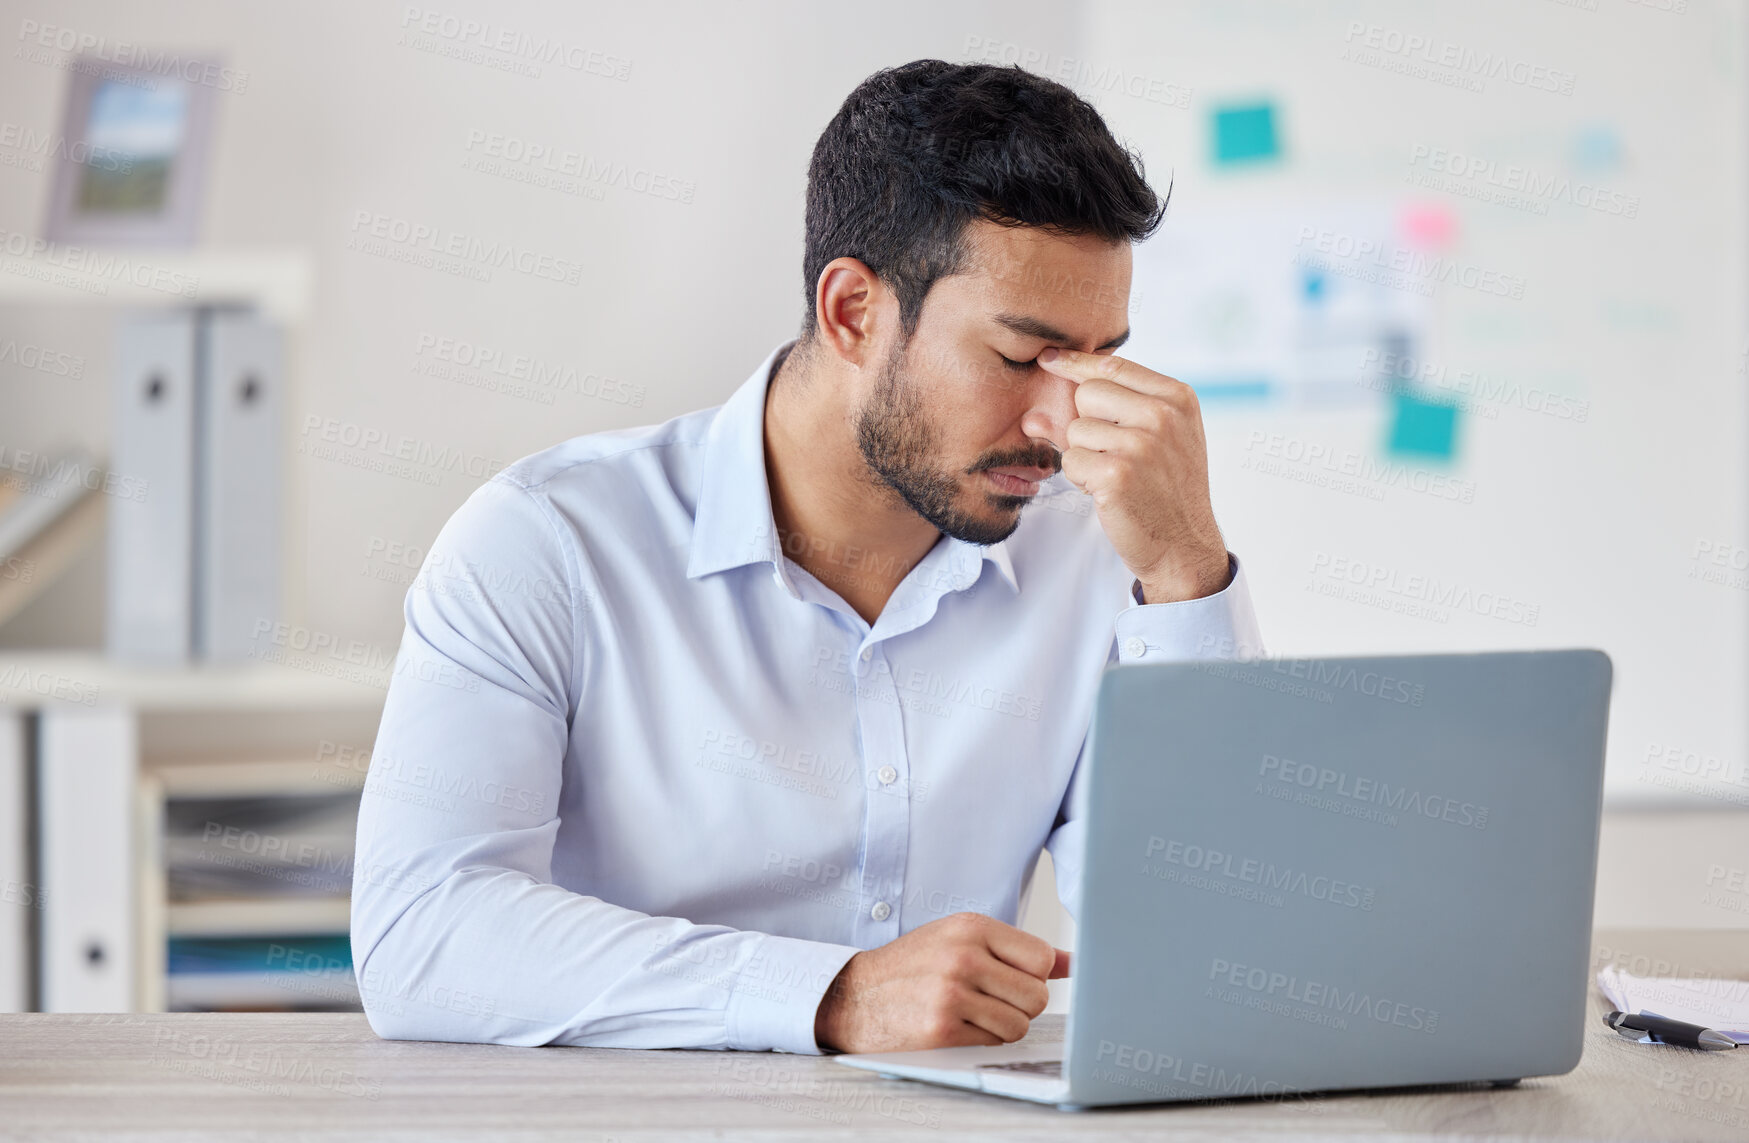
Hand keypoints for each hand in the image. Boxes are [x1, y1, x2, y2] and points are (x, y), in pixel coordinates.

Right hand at [813, 912, 1070, 1052]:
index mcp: (971, 927)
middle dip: (1020, 1004)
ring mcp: (952, 993)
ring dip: (1003, 1026)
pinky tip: (957, 1026)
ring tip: (973, 1013)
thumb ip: (1015, 950)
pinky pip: (994, 1042)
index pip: (1042, 957)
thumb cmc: (912, 967)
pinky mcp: (943, 1029)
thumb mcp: (959, 940)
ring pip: (1020, 1024)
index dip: (1033, 975)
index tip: (1012, 978)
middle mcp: (963, 956)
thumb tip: (1071, 963)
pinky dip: (982, 1040)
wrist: (853, 995)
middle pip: (1037, 995)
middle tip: (991, 999)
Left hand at [1037, 346, 1230, 602]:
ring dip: (1084, 455)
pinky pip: (1070, 461)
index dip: (1074, 362)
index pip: (1113, 366)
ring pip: (1075, 430)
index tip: (1048, 359)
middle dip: (1086, 423)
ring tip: (1116, 475)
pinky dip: (1080, 479)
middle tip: (1112, 453)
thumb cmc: (1165, 488)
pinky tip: (1108, 492)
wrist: (1184, 545)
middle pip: (1087, 394)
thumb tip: (1035, 412)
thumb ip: (1111, 411)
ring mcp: (1141, 445)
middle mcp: (1163, 416)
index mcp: (1178, 398)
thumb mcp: (1158, 438)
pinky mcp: (1117, 475)